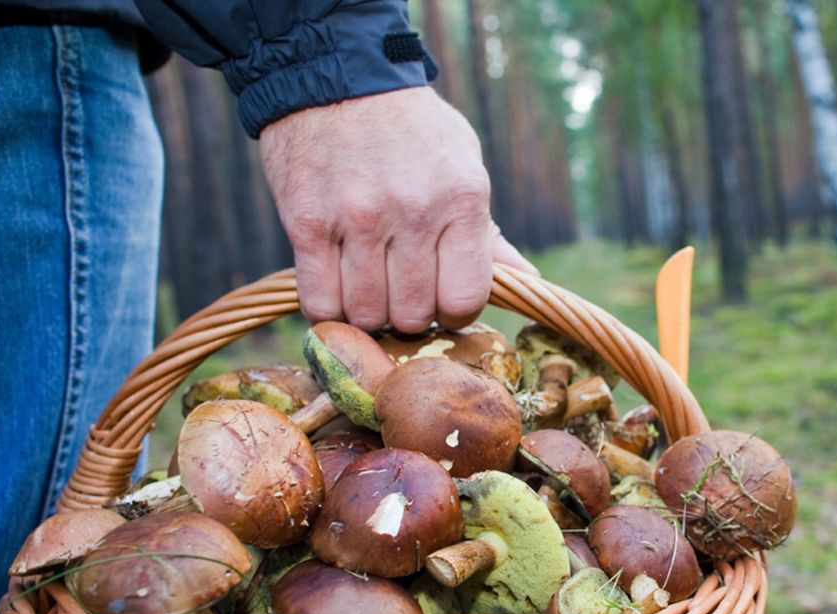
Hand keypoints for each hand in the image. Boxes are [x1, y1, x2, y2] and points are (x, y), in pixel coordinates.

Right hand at [259, 87, 536, 331]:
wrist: (337, 75)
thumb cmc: (411, 129)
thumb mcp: (463, 166)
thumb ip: (488, 233)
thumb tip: (528, 282)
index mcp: (461, 199)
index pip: (465, 299)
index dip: (453, 313)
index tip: (440, 299)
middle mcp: (413, 211)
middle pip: (413, 315)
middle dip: (409, 315)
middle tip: (400, 291)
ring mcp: (357, 218)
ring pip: (366, 314)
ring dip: (367, 313)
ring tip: (368, 287)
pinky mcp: (307, 224)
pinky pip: (320, 301)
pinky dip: (328, 309)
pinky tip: (336, 290)